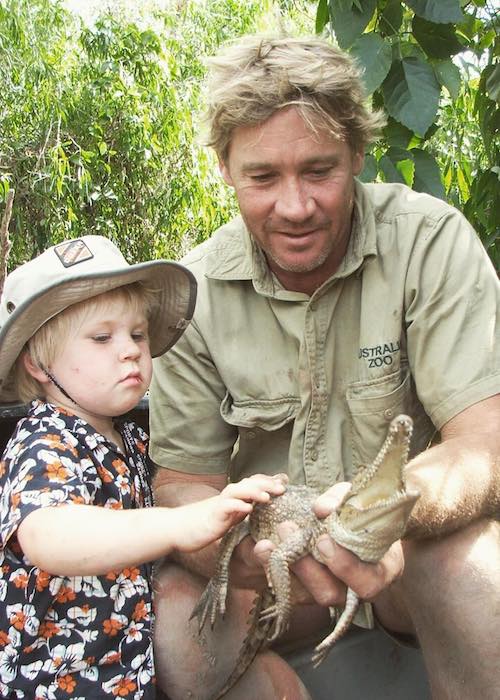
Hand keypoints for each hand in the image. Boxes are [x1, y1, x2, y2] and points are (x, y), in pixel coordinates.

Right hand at [173, 473, 286, 552]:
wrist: (178, 527)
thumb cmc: (206, 522)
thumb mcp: (231, 516)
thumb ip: (245, 508)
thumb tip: (262, 502)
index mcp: (235, 496)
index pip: (254, 482)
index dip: (269, 481)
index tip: (285, 483)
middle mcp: (228, 496)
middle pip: (249, 483)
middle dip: (267, 484)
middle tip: (283, 488)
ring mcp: (220, 504)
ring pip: (238, 491)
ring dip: (253, 492)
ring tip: (268, 497)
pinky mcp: (212, 516)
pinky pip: (225, 507)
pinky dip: (236, 506)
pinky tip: (247, 509)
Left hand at [254, 481, 404, 607]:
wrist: (357, 523)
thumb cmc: (365, 513)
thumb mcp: (359, 501)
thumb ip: (342, 500)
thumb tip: (322, 509)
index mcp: (379, 572)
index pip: (366, 583)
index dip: (345, 567)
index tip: (323, 540)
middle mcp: (353, 590)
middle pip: (328, 593)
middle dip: (305, 565)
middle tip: (287, 529)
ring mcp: (329, 592)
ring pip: (303, 595)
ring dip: (283, 567)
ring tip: (267, 540)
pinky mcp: (305, 591)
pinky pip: (287, 588)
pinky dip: (272, 568)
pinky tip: (262, 547)